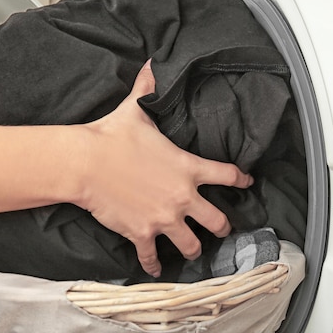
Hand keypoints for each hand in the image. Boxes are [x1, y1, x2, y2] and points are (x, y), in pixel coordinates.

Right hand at [80, 60, 253, 276]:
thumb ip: (148, 89)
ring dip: (194, 249)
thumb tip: (153, 63)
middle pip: (218, 221)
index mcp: (188, 167)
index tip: (248, 184)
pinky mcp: (142, 233)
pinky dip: (154, 264)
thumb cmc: (111, 136)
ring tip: (193, 250)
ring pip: (192, 245)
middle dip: (223, 226)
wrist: (85, 163)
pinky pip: (153, 256)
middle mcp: (183, 197)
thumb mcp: (135, 111)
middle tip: (222, 227)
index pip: (227, 175)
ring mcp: (164, 219)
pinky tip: (155, 269)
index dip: (241, 180)